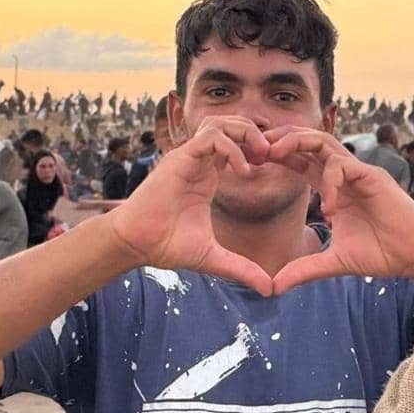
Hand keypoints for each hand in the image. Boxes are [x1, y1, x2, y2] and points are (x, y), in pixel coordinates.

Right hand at [107, 117, 273, 295]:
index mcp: (209, 176)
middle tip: (273, 157)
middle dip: (257, 135)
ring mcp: (189, 158)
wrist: (137, 245)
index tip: (277, 170)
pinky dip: (230, 147)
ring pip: (220, 123)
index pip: (238, 146)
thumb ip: (242, 268)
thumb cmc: (168, 246)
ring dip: (245, 133)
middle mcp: (200, 162)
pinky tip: (242, 171)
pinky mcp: (179, 159)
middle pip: (232, 125)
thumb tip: (269, 289)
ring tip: (261, 156)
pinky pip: (209, 138)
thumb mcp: (215, 257)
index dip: (260, 152)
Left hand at [265, 126, 413, 293]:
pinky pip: (344, 166)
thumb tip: (274, 287)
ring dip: (297, 142)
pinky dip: (330, 180)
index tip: (252, 161)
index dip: (277, 157)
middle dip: (281, 139)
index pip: (300, 160)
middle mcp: (343, 174)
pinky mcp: (373, 177)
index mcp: (332, 186)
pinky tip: (327, 206)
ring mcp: (358, 172)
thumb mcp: (333, 262)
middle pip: (308, 141)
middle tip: (256, 149)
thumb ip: (304, 269)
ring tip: (276, 153)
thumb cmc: (381, 253)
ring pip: (324, 141)